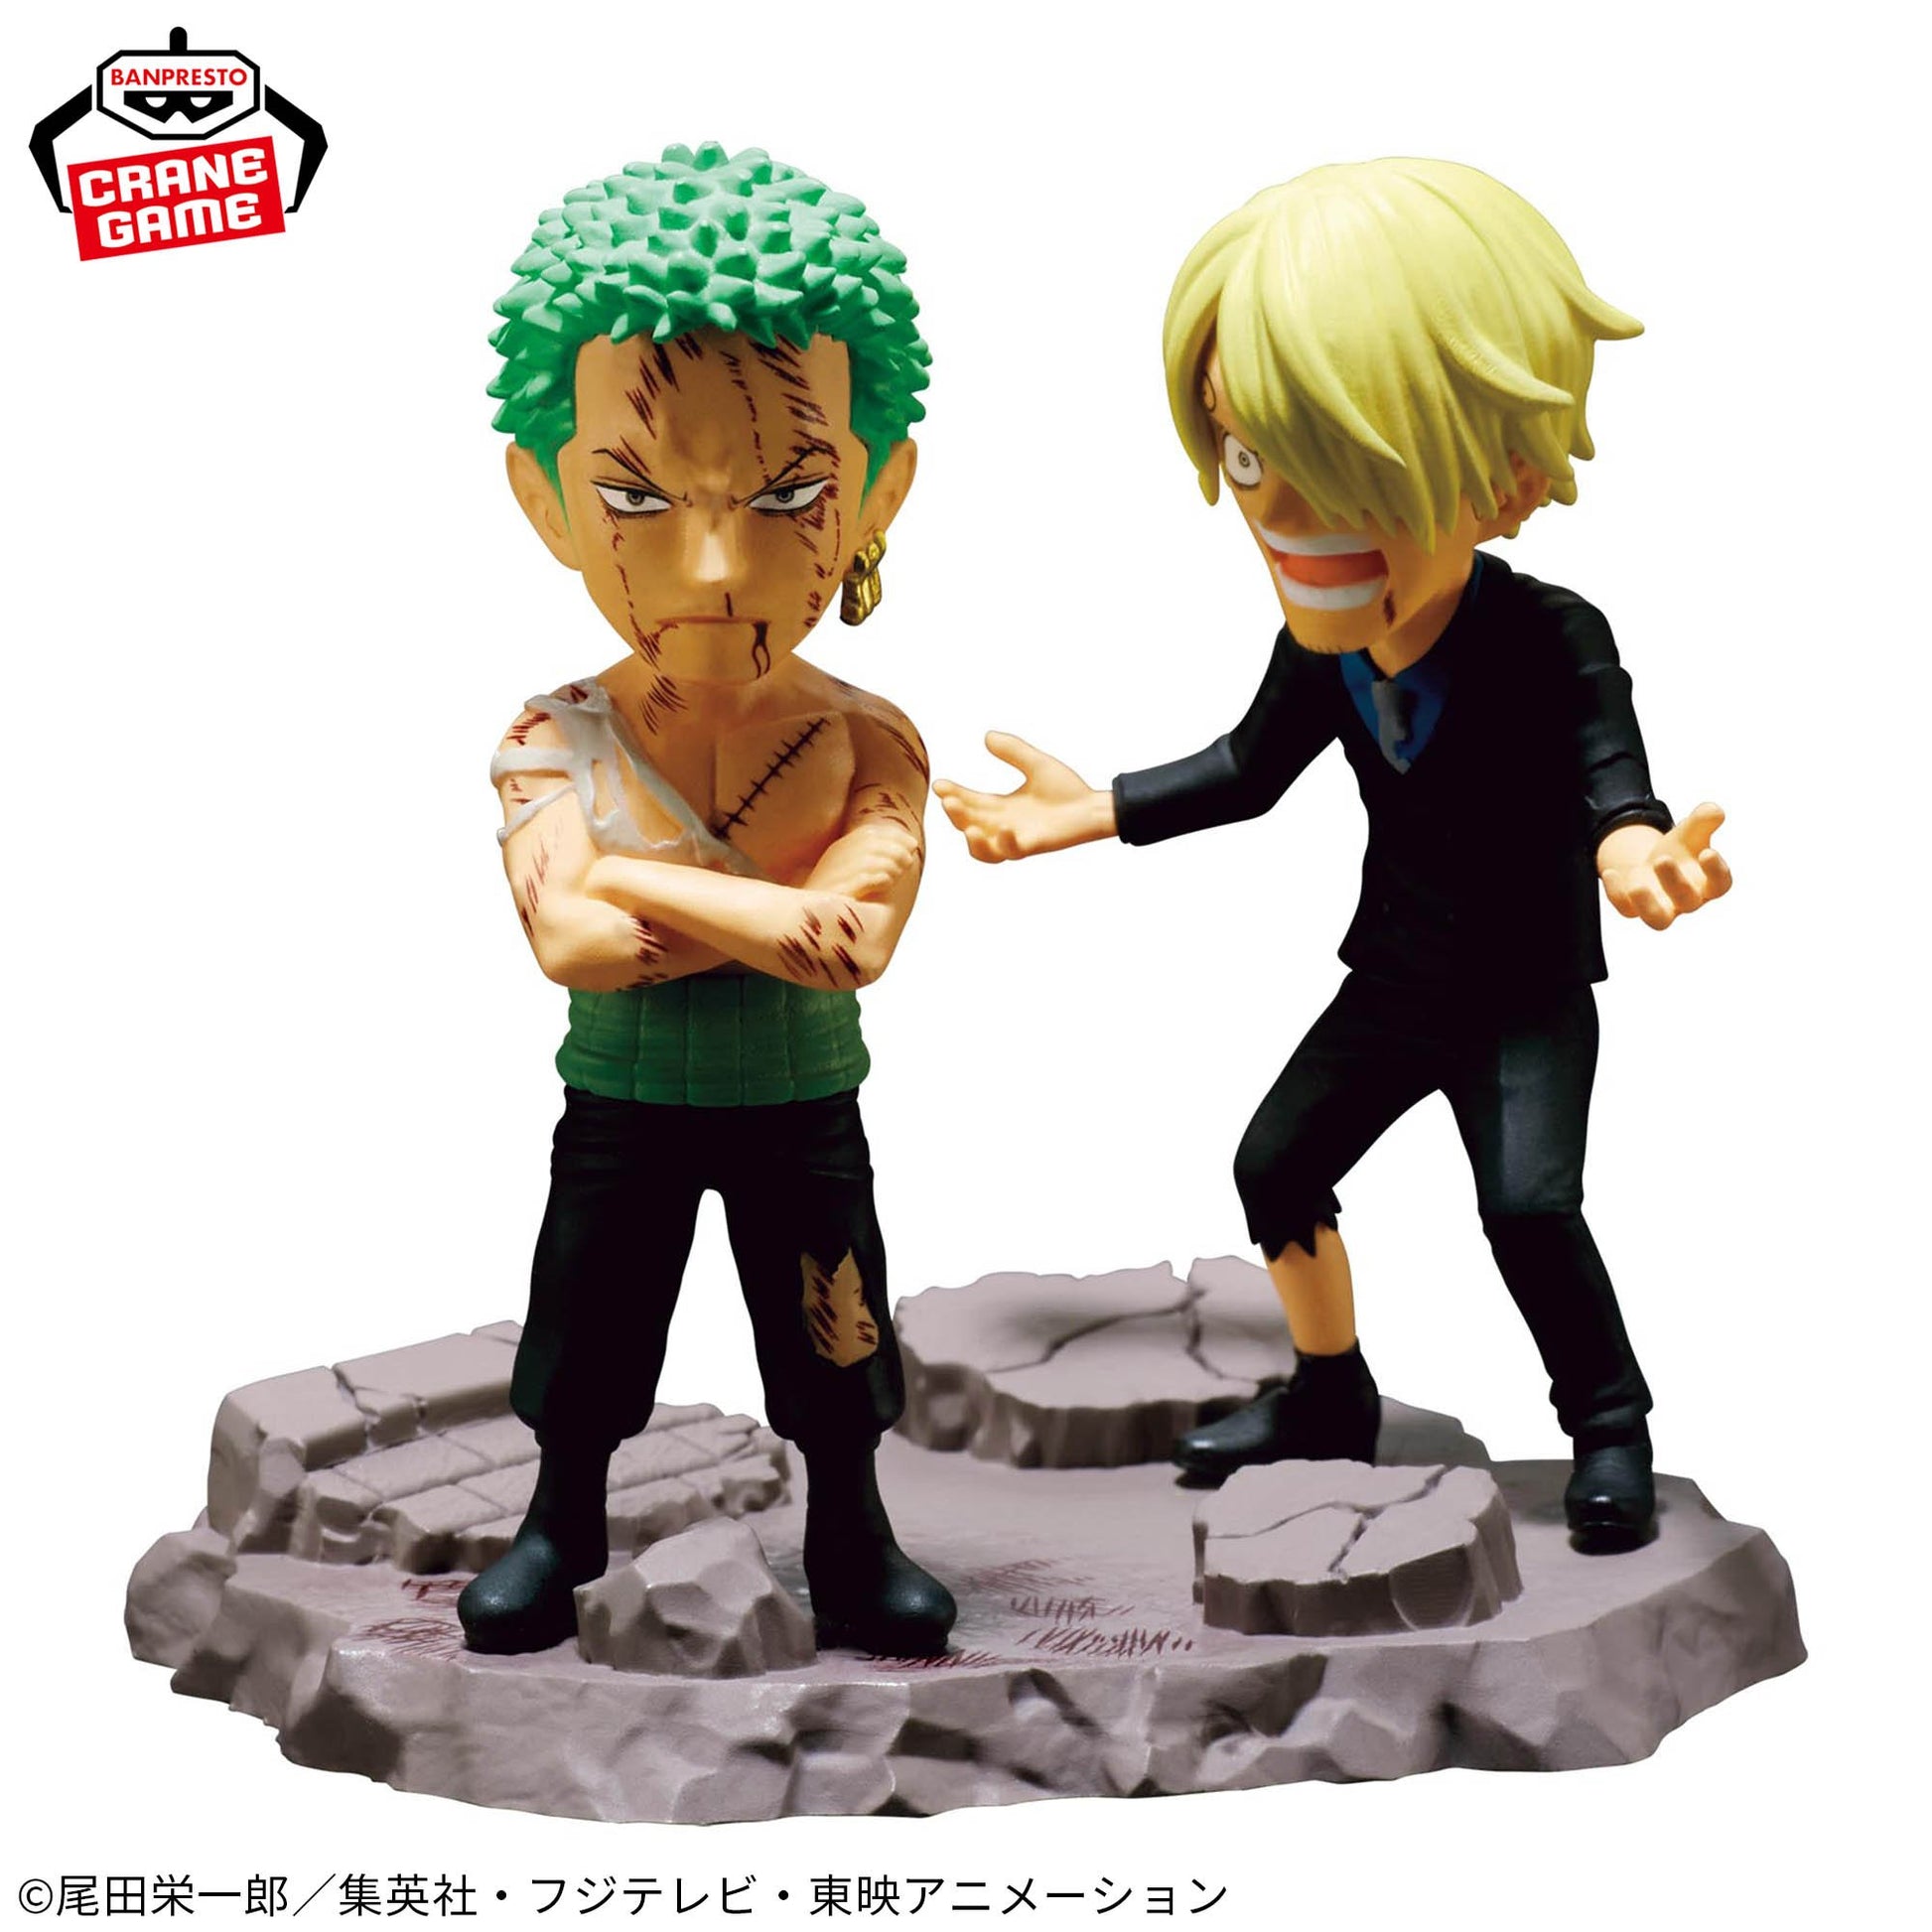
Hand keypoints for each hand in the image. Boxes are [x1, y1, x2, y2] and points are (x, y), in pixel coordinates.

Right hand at [811, 821, 924, 900]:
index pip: (868, 833)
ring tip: (896, 875)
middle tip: (907, 862)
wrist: (810, 923)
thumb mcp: (858, 874)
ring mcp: (834, 875)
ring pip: (869, 861)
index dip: (894, 835)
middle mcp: (834, 859)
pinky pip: (864, 879)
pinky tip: (887, 884)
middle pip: (871, 844)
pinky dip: (880, 878)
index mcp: (838, 850)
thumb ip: (881, 859)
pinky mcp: (837, 893)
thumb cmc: (841, 901)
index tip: (913, 844)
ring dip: (890, 866)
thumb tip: (912, 846)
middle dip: (895, 850)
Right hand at [933, 732, 1116, 861]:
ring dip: (973, 841)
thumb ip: (1013, 751)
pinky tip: (1005, 830)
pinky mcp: (1033, 845)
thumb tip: (987, 736)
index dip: (953, 794)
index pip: (970, 801)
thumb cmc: (1067, 789)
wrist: (1094, 807)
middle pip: (970, 823)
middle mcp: (1004, 825)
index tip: (939, 784)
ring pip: (983, 849)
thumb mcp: (1036, 764)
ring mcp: (1017, 838)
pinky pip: (1013, 852)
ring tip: (968, 828)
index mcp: (1001, 807)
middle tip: (949, 801)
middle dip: (956, 815)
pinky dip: (1005, 844)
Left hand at [1598, 802, 1732, 929]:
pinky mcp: (1634, 909)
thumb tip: (1714, 810)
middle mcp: (1687, 901)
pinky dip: (1616, 893)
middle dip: (1675, 881)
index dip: (1717, 871)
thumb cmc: (1680, 850)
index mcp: (1708, 883)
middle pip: (1687, 900)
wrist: (1652, 862)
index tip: (1707, 852)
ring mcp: (1661, 908)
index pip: (1721, 884)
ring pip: (1658, 920)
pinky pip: (1625, 909)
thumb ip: (1704, 820)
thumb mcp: (1691, 830)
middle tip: (1661, 858)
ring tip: (1637, 885)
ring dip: (1648, 904)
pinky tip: (1610, 873)